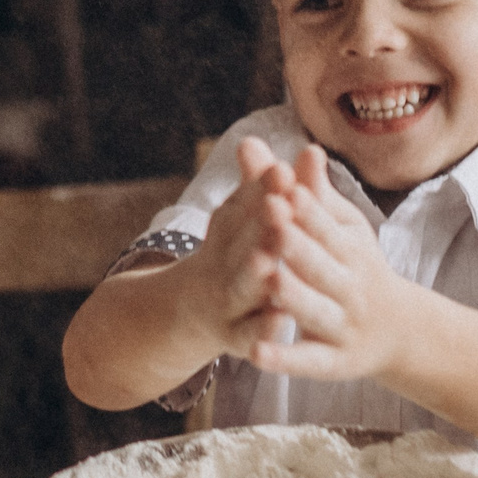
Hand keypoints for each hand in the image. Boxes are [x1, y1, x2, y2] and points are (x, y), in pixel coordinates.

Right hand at [187, 134, 302, 357]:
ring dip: (252, 274)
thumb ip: (253, 184)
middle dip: (258, 224)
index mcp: (229, 230)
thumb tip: (254, 139)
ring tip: (267, 261)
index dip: (263, 189)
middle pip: (241, 242)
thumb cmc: (231, 254)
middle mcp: (224, 263)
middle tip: (279, 206)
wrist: (194, 312)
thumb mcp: (237, 218)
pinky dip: (260, 332)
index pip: (246, 205)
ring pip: (241, 287)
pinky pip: (248, 335)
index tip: (283, 170)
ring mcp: (227, 301)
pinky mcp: (235, 338)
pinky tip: (279, 323)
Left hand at [244, 144, 418, 380]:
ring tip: (269, 281)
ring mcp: (343, 326)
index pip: (327, 228)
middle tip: (271, 224)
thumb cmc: (358, 267)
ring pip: (317, 311)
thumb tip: (305, 147)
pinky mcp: (334, 362)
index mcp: (351, 250)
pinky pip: (308, 361)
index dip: (305, 209)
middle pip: (323, 266)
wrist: (401, 331)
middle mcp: (351, 287)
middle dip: (298, 245)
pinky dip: (285, 359)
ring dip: (295, 296)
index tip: (281, 187)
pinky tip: (257, 354)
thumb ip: (315, 193)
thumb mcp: (344, 229)